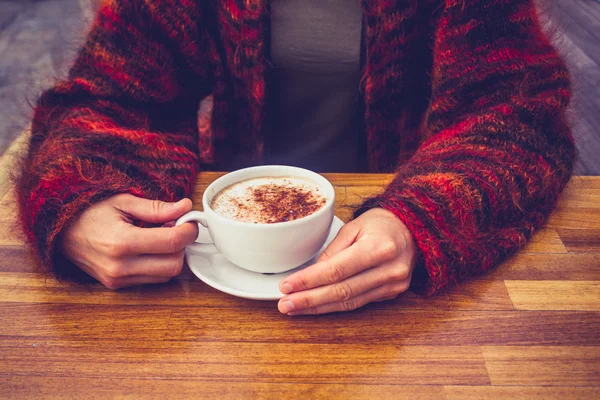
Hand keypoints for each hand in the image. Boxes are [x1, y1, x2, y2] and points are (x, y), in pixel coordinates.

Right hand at [61, 194, 198, 288]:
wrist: (59, 232)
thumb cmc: (89, 213)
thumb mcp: (123, 201)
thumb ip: (156, 208)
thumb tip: (184, 208)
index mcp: (122, 242)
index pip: (172, 243)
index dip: (189, 231)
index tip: (190, 221)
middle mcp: (120, 266)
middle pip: (174, 265)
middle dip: (182, 246)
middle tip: (176, 228)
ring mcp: (117, 279)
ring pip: (166, 275)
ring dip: (171, 257)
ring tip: (159, 237)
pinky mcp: (117, 286)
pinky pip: (152, 280)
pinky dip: (158, 265)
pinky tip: (149, 249)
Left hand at [277, 208, 415, 314]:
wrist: (414, 229)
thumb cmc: (382, 223)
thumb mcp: (354, 226)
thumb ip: (333, 251)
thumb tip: (310, 274)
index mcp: (378, 247)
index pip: (336, 270)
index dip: (309, 281)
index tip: (287, 286)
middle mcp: (388, 269)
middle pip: (341, 291)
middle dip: (309, 300)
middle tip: (285, 304)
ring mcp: (393, 285)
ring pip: (349, 302)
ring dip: (318, 307)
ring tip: (295, 308)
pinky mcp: (392, 294)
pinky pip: (358, 303)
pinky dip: (335, 306)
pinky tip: (317, 306)